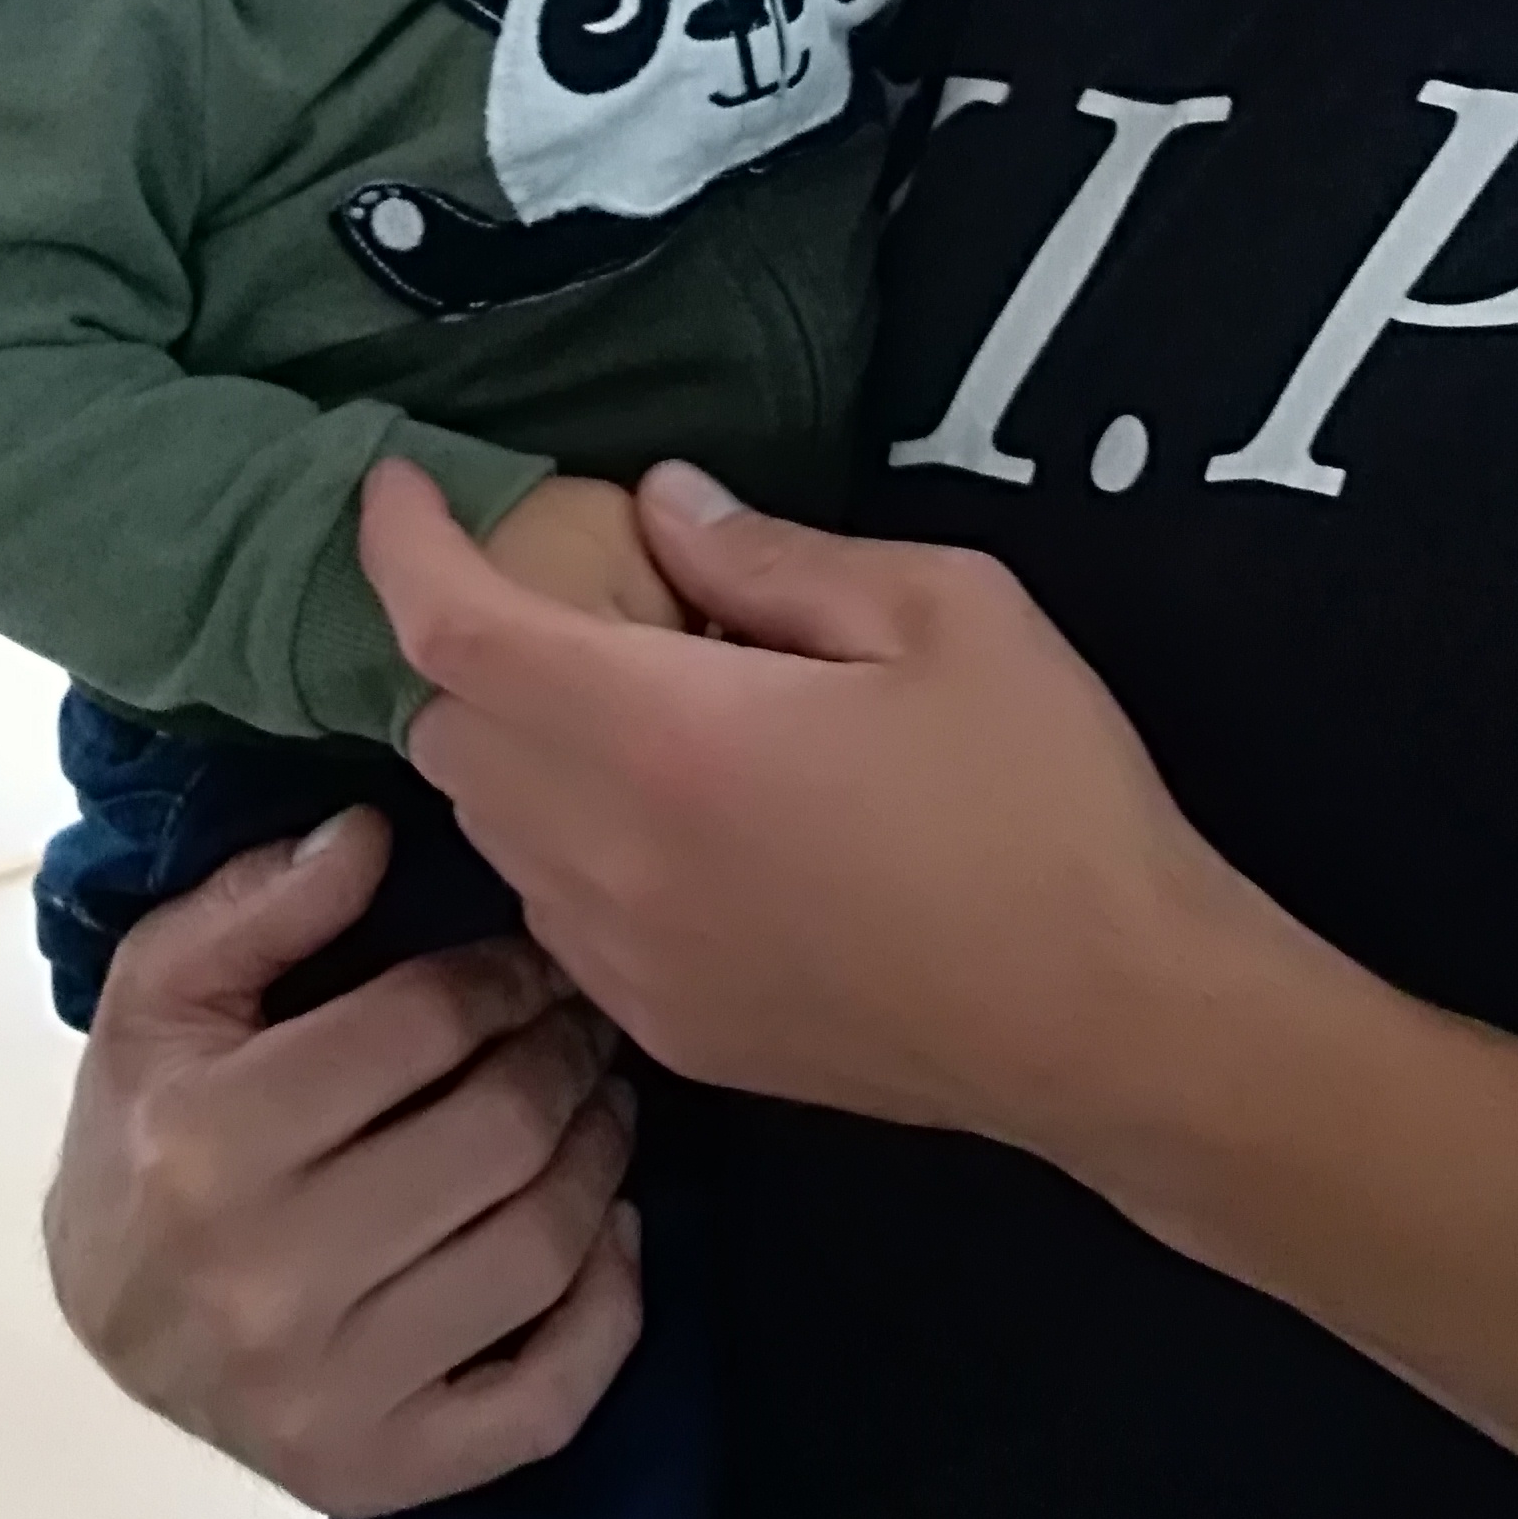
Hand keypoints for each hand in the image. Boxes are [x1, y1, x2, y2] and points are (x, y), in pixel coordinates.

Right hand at [42, 801, 642, 1516]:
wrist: (105, 1318)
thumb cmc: (144, 1128)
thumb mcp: (162, 992)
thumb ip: (260, 904)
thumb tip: (373, 832)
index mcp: (209, 1143)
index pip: (420, 1031)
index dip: (505, 976)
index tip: (537, 957)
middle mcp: (267, 1280)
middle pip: (497, 1137)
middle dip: (566, 1057)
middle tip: (587, 1021)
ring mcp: (328, 1394)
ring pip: (538, 1252)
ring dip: (600, 1158)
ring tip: (602, 1103)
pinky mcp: (379, 1475)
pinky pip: (546, 1401)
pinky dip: (610, 1311)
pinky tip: (613, 1231)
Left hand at [361, 454, 1310, 1186]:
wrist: (1117, 1026)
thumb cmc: (1046, 804)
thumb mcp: (946, 612)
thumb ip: (775, 555)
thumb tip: (662, 510)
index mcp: (666, 741)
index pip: (457, 632)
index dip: (403, 545)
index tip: (400, 487)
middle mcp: (612, 862)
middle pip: (450, 733)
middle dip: (479, 647)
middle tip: (588, 603)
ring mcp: (630, 963)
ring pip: (493, 829)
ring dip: (525, 750)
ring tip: (648, 713)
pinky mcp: (669, 1030)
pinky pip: (556, 914)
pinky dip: (572, 845)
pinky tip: (681, 822)